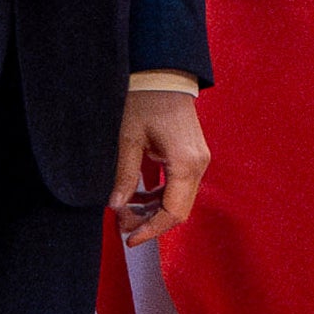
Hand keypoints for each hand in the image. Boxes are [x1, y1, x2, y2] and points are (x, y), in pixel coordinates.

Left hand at [113, 86, 208, 242]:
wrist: (163, 74)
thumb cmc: (145, 100)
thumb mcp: (128, 138)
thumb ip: (123, 174)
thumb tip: (115, 205)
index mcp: (185, 163)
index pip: (173, 212)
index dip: (151, 230)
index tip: (129, 239)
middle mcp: (198, 165)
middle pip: (178, 210)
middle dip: (149, 222)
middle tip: (121, 225)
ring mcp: (198, 160)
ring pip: (178, 200)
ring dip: (152, 210)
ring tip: (124, 212)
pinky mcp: (192, 156)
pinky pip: (178, 186)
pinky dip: (158, 196)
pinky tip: (136, 197)